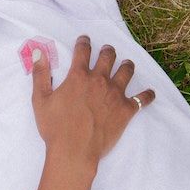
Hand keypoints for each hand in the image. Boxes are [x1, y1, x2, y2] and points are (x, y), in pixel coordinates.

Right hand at [31, 35, 154, 164]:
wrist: (74, 150)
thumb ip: (40, 74)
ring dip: (126, 66)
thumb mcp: (40, 99)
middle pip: (108, 58)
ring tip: (126, 64)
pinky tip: (150, 93)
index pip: (83, 51)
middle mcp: (99, 80)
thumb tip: (39, 53)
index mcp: (78, 76)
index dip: (84, 43)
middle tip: (107, 50)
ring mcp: (115, 94)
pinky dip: (147, 95)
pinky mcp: (126, 110)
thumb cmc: (54, 126)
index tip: (85, 39)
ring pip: (126, 72)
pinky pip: (142, 99)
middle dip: (108, 51)